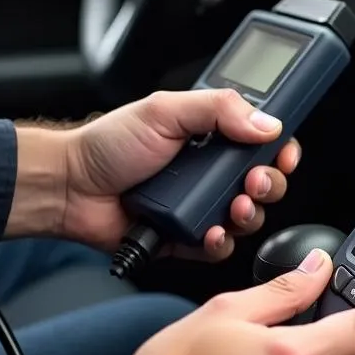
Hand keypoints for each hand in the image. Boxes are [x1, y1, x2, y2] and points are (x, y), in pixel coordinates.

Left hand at [61, 89, 300, 259]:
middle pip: (265, 182)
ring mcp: (202, 207)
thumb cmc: (109, 144)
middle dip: (269, 184)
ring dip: (250, 214)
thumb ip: (219, 108)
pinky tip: (209, 231)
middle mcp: (213, 173)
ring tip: (234, 206)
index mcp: (213, 137)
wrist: (70, 186)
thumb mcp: (165, 110)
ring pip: (249, 218)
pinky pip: (220, 247)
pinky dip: (220, 242)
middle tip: (254, 180)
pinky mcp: (188, 239)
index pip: (264, 142)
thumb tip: (267, 123)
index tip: (284, 152)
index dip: (281, 149)